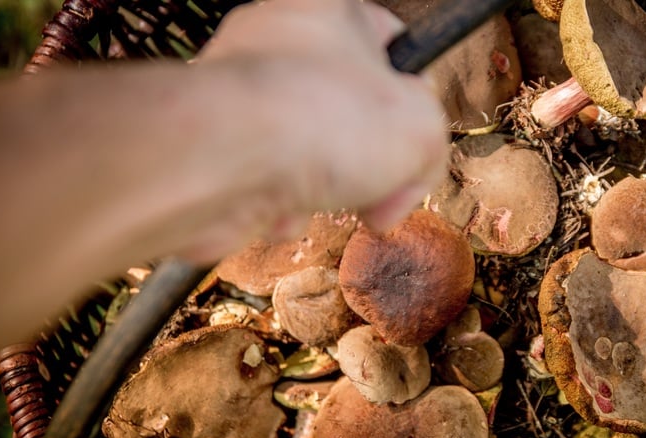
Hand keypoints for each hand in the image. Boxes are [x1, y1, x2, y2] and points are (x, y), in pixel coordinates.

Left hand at [179, 0, 448, 261]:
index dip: (415, 95)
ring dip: (326, 189)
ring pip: (308, 152)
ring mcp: (240, 92)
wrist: (223, 159)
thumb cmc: (316, 120)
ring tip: (323, 197)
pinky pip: (267, 180)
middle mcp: (276, 41)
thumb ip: (432, 147)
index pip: (390, 42)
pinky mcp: (214, 143)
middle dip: (368, 161)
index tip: (416, 136)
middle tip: (381, 189)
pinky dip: (282, 205)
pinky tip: (282, 210)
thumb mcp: (421, 130)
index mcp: (328, 9)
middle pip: (348, 109)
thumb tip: (405, 186)